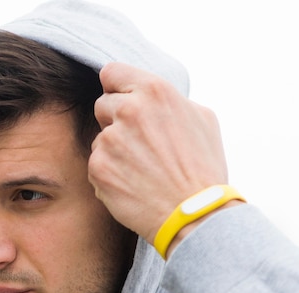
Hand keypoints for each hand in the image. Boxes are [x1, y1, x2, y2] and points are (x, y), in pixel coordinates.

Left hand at [89, 62, 229, 245]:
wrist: (193, 214)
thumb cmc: (202, 169)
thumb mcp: (202, 120)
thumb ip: (170, 102)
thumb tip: (151, 99)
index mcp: (154, 91)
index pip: (112, 72)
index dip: (116, 87)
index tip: (120, 99)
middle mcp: (128, 111)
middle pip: (102, 105)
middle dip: (116, 121)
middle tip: (139, 145)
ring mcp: (110, 140)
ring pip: (100, 139)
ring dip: (113, 151)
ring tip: (141, 170)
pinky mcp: (98, 168)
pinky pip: (96, 165)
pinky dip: (109, 175)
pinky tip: (131, 185)